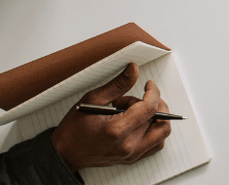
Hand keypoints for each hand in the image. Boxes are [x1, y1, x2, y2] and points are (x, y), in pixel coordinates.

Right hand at [51, 63, 172, 171]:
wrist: (66, 153)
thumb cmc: (75, 128)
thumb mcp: (93, 99)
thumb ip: (117, 85)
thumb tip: (134, 69)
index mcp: (117, 130)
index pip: (149, 109)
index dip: (153, 92)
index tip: (149, 85)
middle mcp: (128, 146)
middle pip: (156, 119)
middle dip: (147, 104)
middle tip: (130, 101)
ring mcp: (131, 155)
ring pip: (162, 133)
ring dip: (155, 118)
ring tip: (135, 112)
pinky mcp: (133, 159)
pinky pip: (156, 144)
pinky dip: (154, 130)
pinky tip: (140, 122)